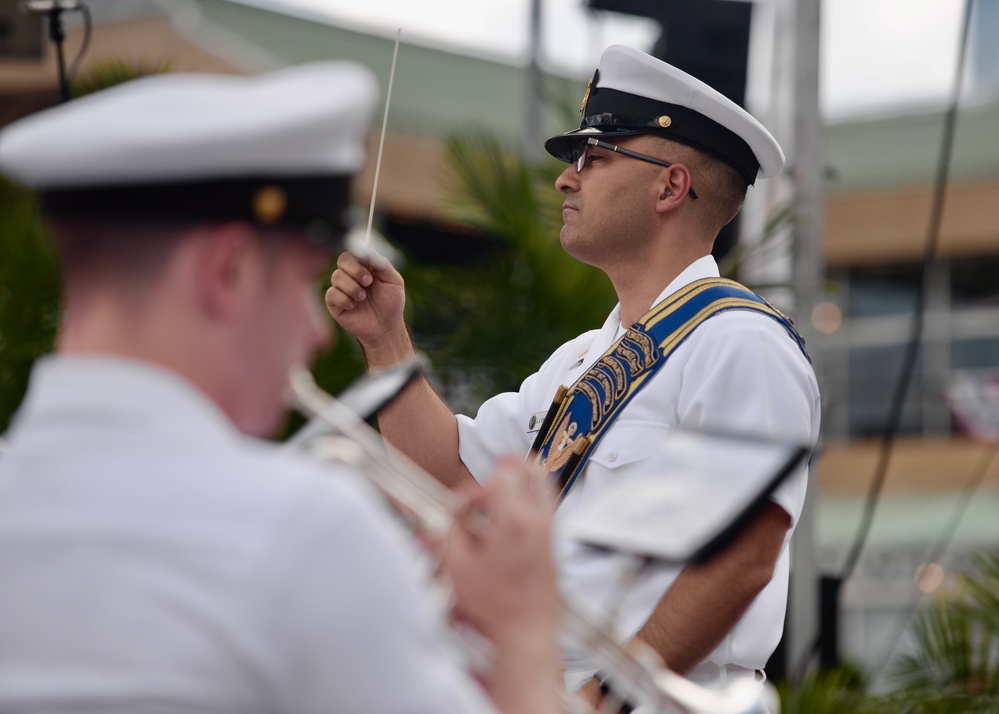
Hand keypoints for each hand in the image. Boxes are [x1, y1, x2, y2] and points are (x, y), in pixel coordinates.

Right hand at [325, 251, 406, 351]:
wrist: (386, 328)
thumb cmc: (391, 304)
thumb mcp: (393, 281)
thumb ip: (382, 264)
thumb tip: (368, 251)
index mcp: (365, 267)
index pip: (355, 252)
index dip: (359, 254)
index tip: (367, 261)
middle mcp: (351, 275)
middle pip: (343, 259)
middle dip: (356, 270)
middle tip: (368, 282)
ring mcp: (341, 288)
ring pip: (336, 276)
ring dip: (353, 288)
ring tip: (363, 298)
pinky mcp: (334, 302)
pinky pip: (332, 293)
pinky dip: (345, 300)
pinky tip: (353, 307)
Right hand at [439, 457, 559, 646]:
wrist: (527, 631)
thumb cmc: (498, 606)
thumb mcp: (458, 568)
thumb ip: (443, 536)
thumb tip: (433, 521)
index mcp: (513, 521)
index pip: (501, 477)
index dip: (476, 486)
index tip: (464, 506)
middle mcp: (537, 521)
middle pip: (533, 471)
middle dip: (512, 465)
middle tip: (498, 464)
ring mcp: (550, 531)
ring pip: (544, 487)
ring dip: (525, 480)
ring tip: (507, 484)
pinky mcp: (554, 544)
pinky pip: (548, 507)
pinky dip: (534, 499)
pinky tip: (516, 511)